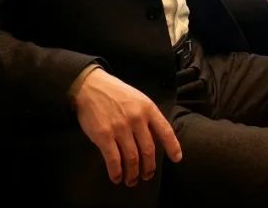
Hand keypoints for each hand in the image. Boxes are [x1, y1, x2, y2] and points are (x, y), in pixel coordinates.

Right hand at [73, 68, 181, 186]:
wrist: (90, 87)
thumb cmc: (116, 94)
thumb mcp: (139, 99)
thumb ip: (148, 117)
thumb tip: (156, 139)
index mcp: (148, 109)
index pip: (165, 131)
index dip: (173, 147)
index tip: (177, 159)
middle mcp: (137, 119)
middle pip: (148, 150)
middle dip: (149, 167)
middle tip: (147, 176)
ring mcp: (120, 128)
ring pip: (132, 158)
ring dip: (133, 173)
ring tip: (132, 180)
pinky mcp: (103, 136)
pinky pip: (113, 159)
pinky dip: (117, 172)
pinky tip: (117, 177)